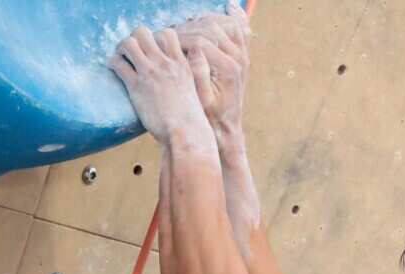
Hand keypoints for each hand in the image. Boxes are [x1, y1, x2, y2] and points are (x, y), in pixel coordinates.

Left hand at [110, 26, 210, 143]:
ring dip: (120, 49)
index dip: (154, 38)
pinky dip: (112, 63)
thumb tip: (186, 75)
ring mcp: (150, 73)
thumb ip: (191, 76)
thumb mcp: (195, 90)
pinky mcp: (136, 86)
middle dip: (133, 39)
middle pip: (143, 32)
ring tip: (120, 59)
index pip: (166, 33)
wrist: (185, 132)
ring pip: (128, 43)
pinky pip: (118, 64)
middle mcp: (165, 63)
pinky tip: (114, 70)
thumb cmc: (191, 119)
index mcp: (181, 63)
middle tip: (130, 53)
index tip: (149, 50)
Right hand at [177, 3, 251, 135]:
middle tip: (169, 32)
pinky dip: (233, 16)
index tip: (160, 39)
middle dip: (187, 28)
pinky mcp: (243, 55)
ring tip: (184, 26)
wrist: (226, 129)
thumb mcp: (199, 101)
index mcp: (228, 68)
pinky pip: (240, 28)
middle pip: (211, 28)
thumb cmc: (208, 118)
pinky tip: (228, 6)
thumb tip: (193, 50)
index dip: (178, 38)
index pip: (199, 40)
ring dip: (203, 21)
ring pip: (224, 24)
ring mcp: (243, 55)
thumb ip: (197, 75)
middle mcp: (239, 58)